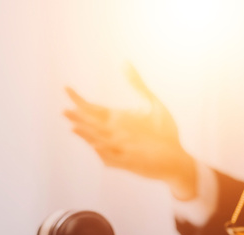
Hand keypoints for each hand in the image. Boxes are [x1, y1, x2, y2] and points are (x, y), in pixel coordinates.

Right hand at [64, 65, 196, 199]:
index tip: (67, 88)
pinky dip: (104, 153)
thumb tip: (125, 61)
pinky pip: (112, 158)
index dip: (79, 100)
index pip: (93, 109)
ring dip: (87, 135)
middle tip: (64, 110)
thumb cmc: (165, 133)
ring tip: (74, 127)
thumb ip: (138, 85)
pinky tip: (97, 145)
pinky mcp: (129, 163)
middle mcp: (114, 134)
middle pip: (91, 125)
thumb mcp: (152, 104)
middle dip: (78, 118)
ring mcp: (120, 149)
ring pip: (98, 141)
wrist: (178, 158)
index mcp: (118, 120)